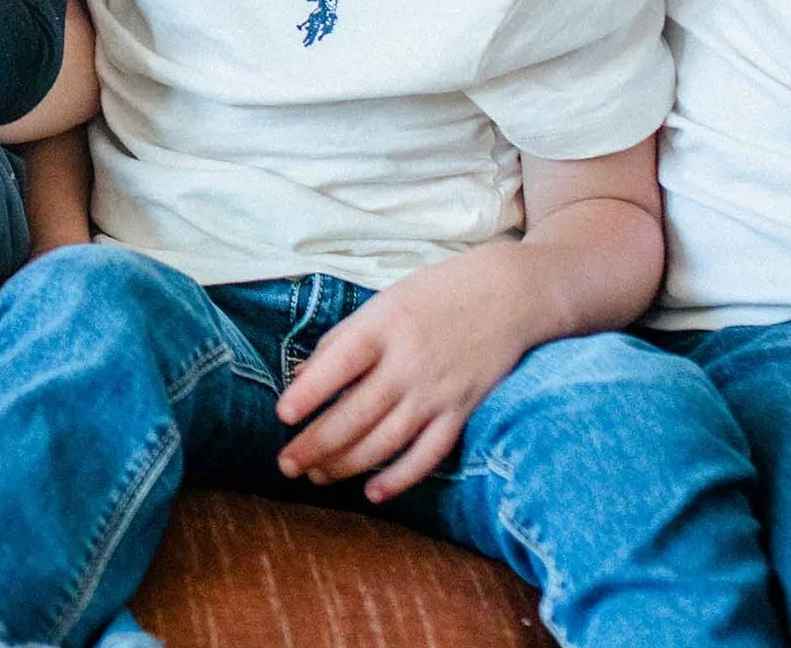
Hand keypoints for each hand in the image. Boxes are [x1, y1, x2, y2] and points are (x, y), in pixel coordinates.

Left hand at [274, 251, 533, 501]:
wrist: (507, 295)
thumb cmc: (432, 296)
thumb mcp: (379, 305)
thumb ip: (340, 342)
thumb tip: (300, 380)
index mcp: (382, 329)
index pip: (340, 364)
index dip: (310, 392)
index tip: (283, 416)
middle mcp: (409, 364)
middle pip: (358, 413)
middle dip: (318, 444)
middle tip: (287, 465)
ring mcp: (437, 392)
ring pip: (387, 440)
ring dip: (348, 465)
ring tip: (316, 476)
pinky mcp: (461, 412)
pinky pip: (429, 453)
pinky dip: (401, 477)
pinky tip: (373, 493)